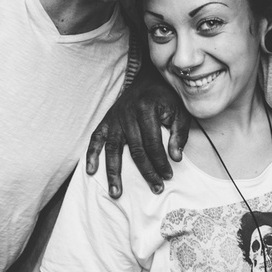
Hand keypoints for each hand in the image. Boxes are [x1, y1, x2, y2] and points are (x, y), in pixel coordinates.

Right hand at [86, 65, 190, 197]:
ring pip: (113, 149)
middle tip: (156, 188)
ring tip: (116, 193)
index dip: (161, 161)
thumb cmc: (166, 98)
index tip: (168, 175)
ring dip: (114, 172)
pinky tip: (91, 171)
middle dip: (146, 172)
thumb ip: (178, 133)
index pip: (153, 143)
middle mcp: (127, 114)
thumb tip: (175, 158)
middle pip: (135, 150)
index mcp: (146, 110)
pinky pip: (96, 138)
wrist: (148, 78)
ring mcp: (115, 118)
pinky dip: (92, 154)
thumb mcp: (179, 111)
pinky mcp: (107, 120)